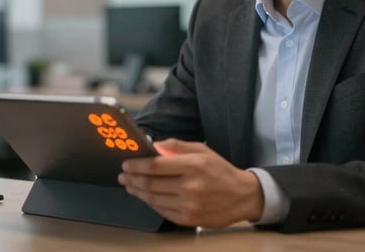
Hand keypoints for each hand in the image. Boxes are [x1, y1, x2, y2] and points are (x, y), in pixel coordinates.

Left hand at [118, 138, 263, 227]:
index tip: (126, 164)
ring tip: (130, 186)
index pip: (156, 165)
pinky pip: (162, 211)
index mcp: (193, 165)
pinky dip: (151, 203)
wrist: (242, 196)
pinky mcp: (188, 219)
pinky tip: (146, 197)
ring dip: (138, 192)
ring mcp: (189, 205)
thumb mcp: (202, 150)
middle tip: (123, 175)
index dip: (137, 165)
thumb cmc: (220, 171)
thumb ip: (177, 146)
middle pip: (151, 183)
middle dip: (133, 179)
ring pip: (154, 199)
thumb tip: (154, 145)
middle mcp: (191, 186)